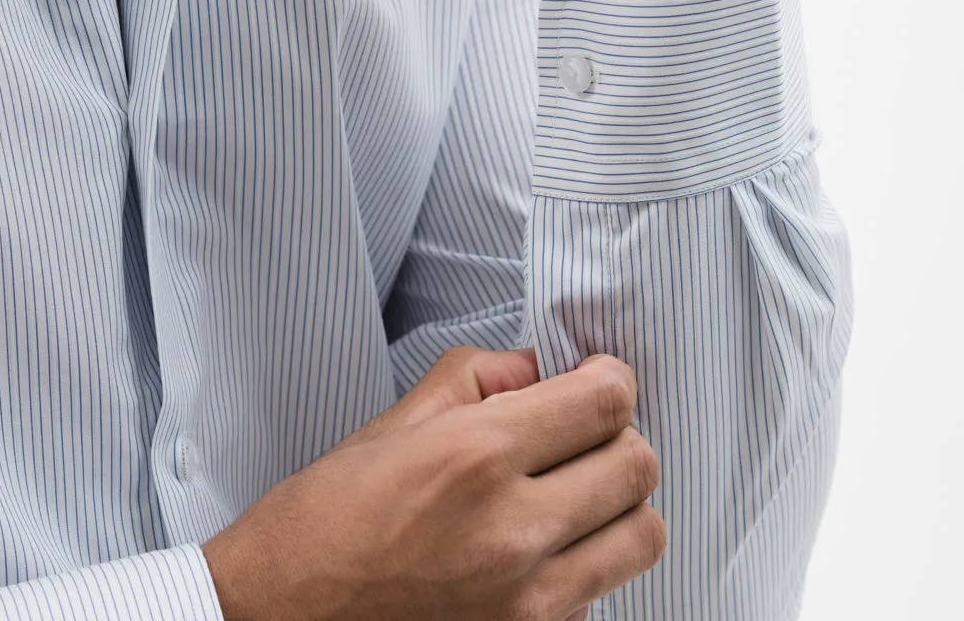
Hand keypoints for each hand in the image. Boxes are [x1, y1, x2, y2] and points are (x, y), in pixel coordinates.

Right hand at [201, 351, 663, 619]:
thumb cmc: (321, 525)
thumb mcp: (393, 423)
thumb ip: (480, 376)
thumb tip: (540, 367)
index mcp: (476, 458)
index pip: (606, 403)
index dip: (611, 380)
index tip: (598, 379)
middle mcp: (512, 533)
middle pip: (639, 466)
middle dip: (618, 436)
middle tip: (582, 433)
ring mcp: (527, 606)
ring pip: (641, 536)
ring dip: (616, 505)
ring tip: (573, 494)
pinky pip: (599, 595)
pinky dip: (583, 565)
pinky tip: (535, 551)